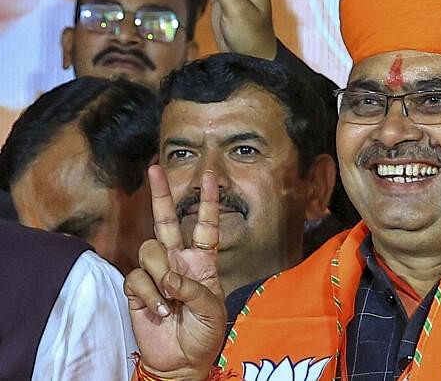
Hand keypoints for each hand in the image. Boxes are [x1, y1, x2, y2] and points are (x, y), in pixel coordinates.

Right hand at [124, 166, 226, 378]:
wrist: (182, 361)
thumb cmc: (204, 335)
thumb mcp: (212, 311)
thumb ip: (194, 289)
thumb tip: (170, 278)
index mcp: (202, 262)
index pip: (205, 226)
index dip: (207, 203)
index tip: (209, 177)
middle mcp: (178, 262)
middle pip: (166, 221)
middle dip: (161, 194)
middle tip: (155, 169)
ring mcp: (156, 274)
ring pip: (150, 250)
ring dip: (160, 275)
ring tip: (171, 300)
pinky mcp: (137, 289)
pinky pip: (136, 277)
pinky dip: (148, 294)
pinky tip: (159, 311)